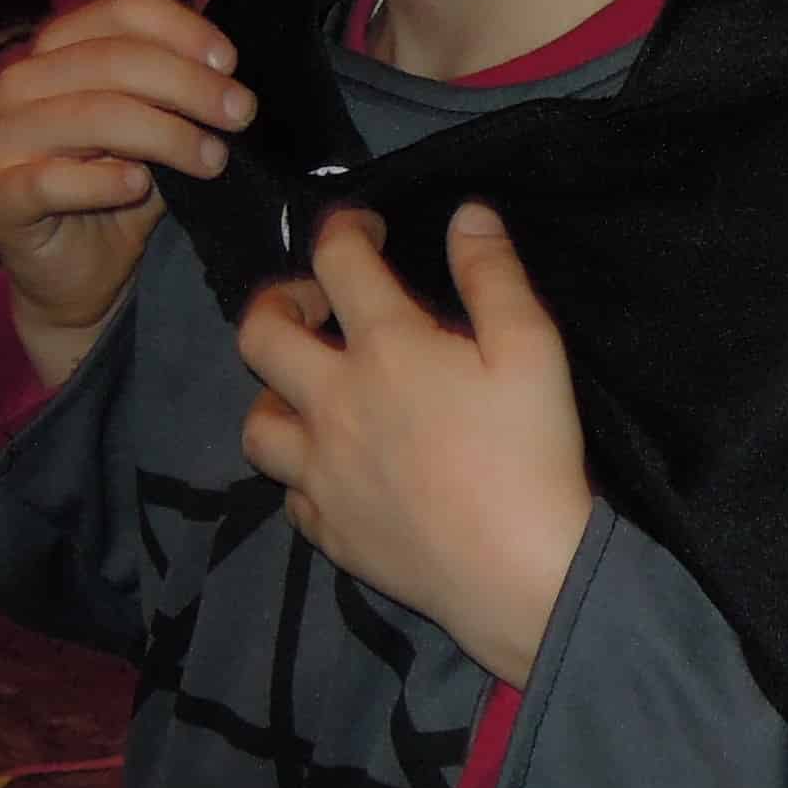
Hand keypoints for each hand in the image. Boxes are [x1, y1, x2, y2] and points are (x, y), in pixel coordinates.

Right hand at [0, 0, 254, 384]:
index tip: (231, 62)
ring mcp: (5, 137)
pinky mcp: (1, 195)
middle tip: (240, 114)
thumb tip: (230, 76)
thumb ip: (180, 95)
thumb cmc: (122, 187)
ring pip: (91, 114)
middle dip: (188, 84)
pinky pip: (50, 179)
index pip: (121, 10)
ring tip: (213, 159)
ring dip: (164, 134)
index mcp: (61, 48)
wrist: (80, 274)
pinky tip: (138, 185)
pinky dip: (101, 180)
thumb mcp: (160, 130)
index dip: (181, 28)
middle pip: (112, 58)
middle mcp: (24, 81)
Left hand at [235, 205, 593, 686]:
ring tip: (315, 393)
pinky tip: (337, 469)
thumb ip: (493, 275)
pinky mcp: (327, 530)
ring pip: (256, 422)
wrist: (519, 573)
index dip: (345, 229)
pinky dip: (303, 472)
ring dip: (277, 395)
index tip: (364, 230)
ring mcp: (321, 473)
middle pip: (260, 335)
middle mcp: (334, 404)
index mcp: (387, 347)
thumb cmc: (530, 453)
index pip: (338, 261)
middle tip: (317, 306)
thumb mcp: (531, 347)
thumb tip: (466, 214)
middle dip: (278, 301)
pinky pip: (288, 493)